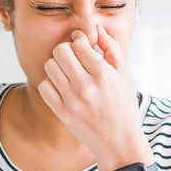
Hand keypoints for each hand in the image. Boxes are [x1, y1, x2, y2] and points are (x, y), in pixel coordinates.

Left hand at [37, 23, 142, 160]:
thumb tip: (97, 28)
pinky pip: (44, 86)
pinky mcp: (61, 112)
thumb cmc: (124, 106)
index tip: (82, 44)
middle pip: (60, 51)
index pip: (79, 44)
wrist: (118, 142)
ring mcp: (71, 100)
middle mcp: (86, 86)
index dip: (79, 40)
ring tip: (69, 72)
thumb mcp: (126, 75)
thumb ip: (112, 49)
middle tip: (74, 57)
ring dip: (58, 65)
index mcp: (104, 75)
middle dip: (66, 50)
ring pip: (50, 66)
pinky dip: (51, 83)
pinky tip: (63, 86)